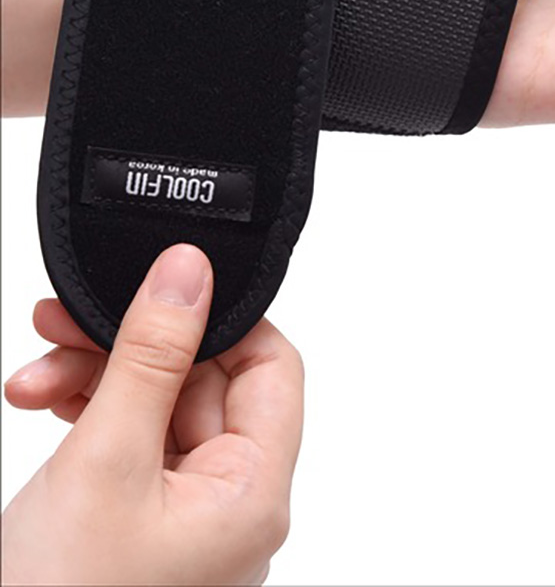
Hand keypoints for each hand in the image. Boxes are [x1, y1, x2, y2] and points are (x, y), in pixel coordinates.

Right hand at [1, 245, 303, 585]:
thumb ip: (152, 357)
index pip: (272, 369)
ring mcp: (186, 520)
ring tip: (38, 370)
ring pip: (161, 411)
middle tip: (67, 321)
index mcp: (254, 492)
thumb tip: (189, 270)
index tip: (168, 287)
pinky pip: (133, 447)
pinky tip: (46, 399)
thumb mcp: (105, 461)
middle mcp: (232, 506)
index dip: (225, 319)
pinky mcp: (142, 528)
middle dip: (134, 346)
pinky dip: (91, 416)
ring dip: (100, 378)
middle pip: (206, 384)